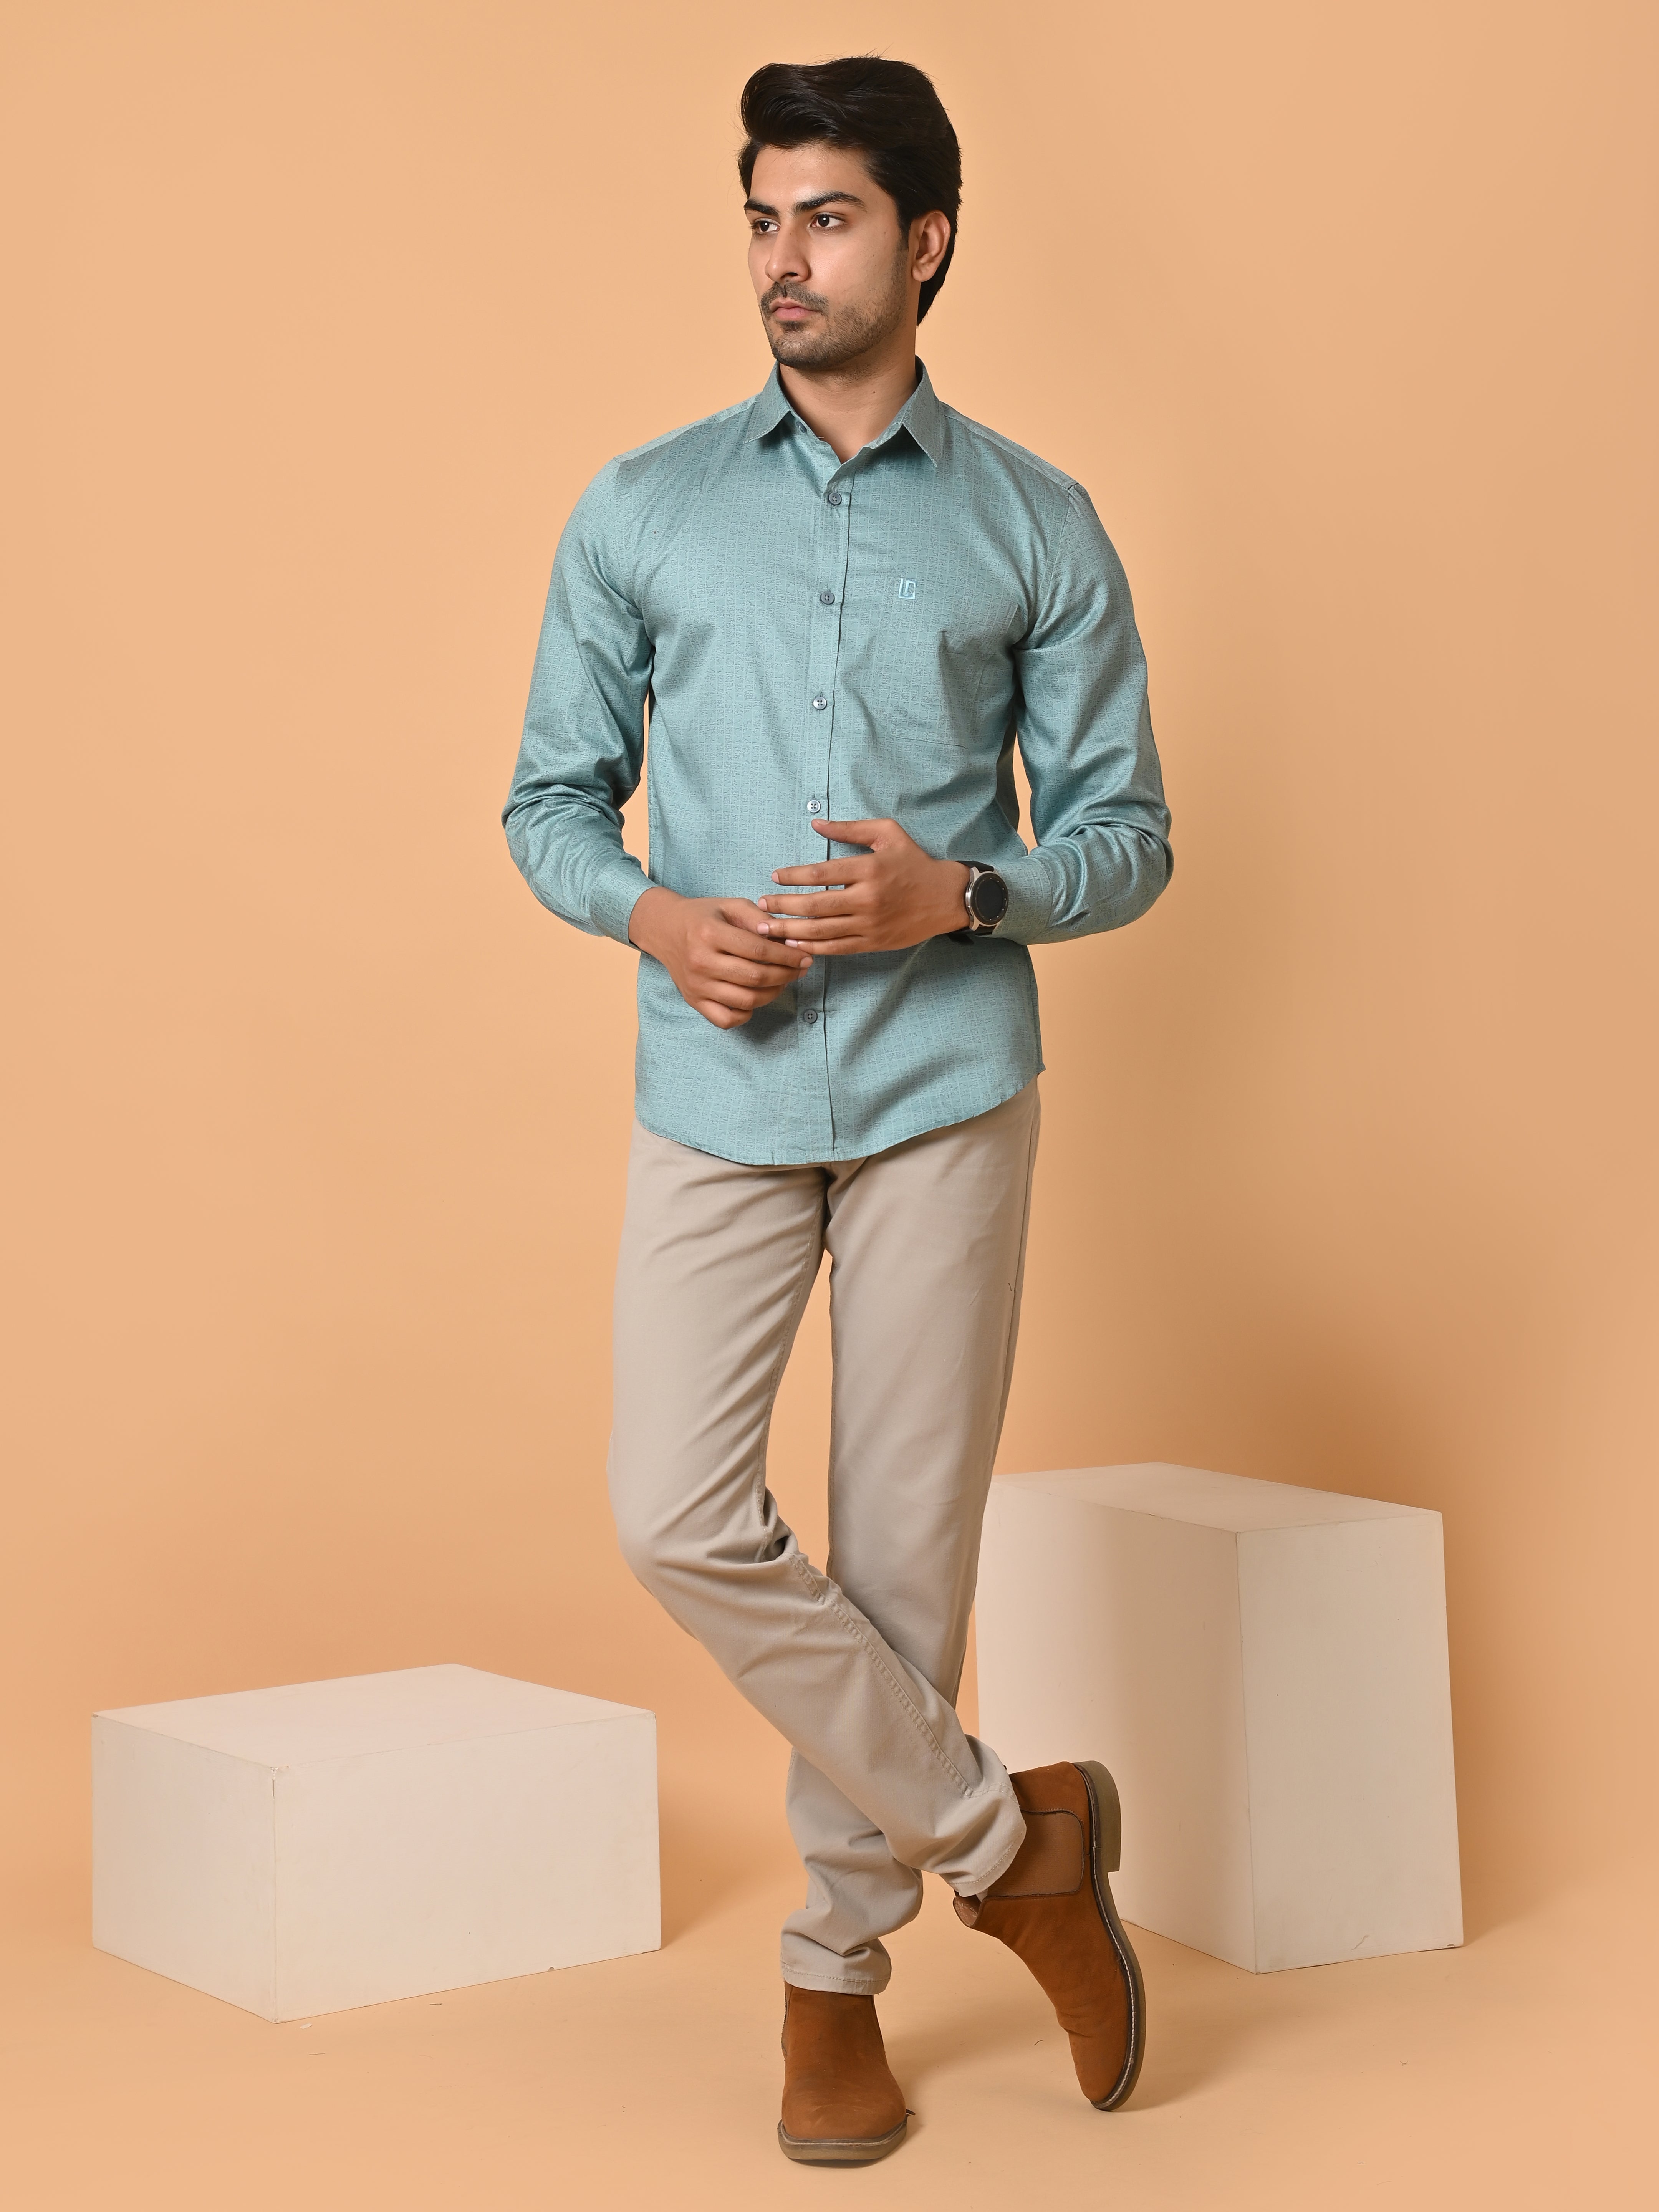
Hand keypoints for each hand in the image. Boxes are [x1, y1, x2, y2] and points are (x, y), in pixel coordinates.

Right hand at [628, 887, 812, 1028]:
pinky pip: (727, 1019)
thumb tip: (786, 936)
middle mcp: (700, 962)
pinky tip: (756, 997)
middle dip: (786, 975)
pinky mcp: (694, 1001)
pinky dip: (747, 1013)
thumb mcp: (729, 906)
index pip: (758, 950)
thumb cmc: (702, 917)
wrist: (664, 929)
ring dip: (773, 993)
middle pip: (755, 977)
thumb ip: (758, 917)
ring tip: (783, 981)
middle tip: (800, 970)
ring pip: (746, 1000)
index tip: (805, 956)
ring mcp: (696, 986)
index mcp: (709, 933)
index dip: (787, 956)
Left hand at [756, 819, 970, 953]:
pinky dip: (813, 947)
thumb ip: (851, 828)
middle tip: (762, 905)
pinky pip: (837, 948)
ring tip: (768, 928)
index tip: (775, 876)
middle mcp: (867, 898)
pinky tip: (795, 945)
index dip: (792, 876)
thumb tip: (816, 822)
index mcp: (868, 869)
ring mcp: (870, 923)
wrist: (945, 897)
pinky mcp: (873, 942)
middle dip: (783, 906)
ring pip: (821, 930)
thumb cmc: (914, 861)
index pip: (820, 874)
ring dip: (790, 930)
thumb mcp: (887, 834)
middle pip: (814, 905)